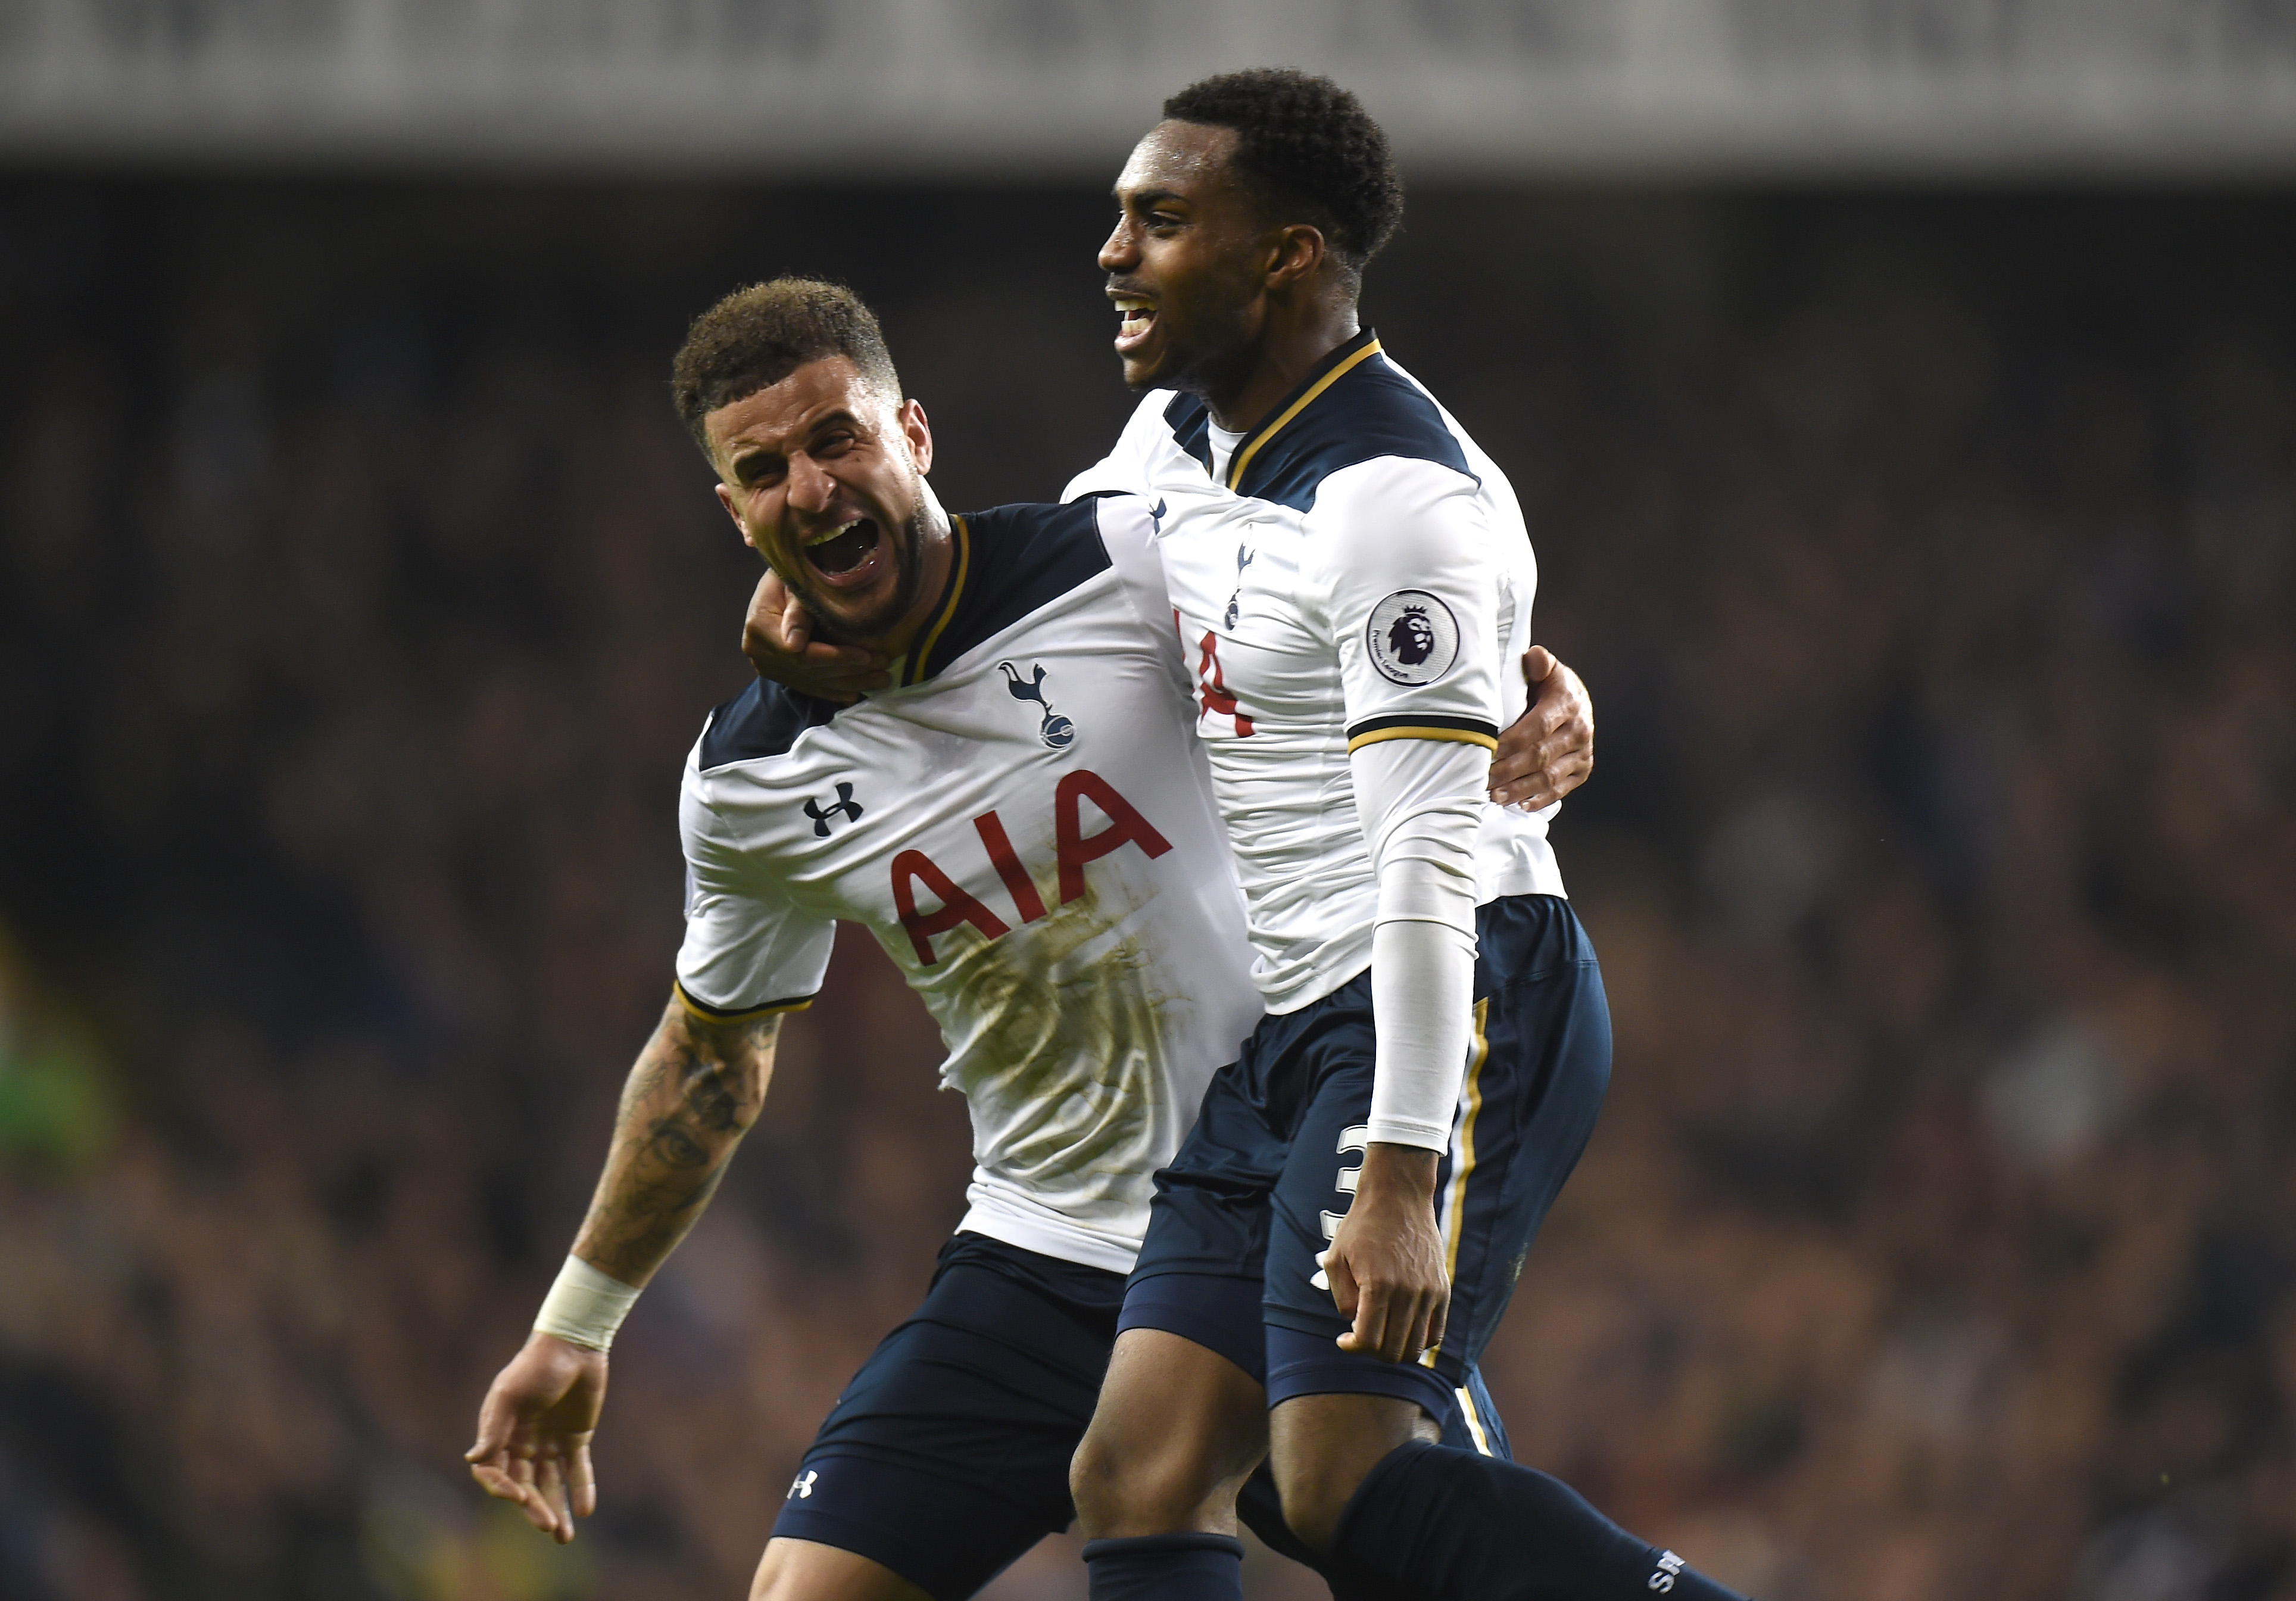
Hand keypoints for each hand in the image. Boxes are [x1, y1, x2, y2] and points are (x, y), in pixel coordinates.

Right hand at [466, 1332, 607, 1542]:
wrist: (575, 1344)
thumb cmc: (536, 1365)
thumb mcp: (511, 1394)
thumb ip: (494, 1428)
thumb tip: (473, 1460)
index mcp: (500, 1434)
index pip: (494, 1473)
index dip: (502, 1489)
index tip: (519, 1497)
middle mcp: (522, 1442)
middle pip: (523, 1484)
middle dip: (533, 1507)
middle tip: (547, 1527)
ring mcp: (549, 1442)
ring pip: (549, 1483)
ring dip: (555, 1508)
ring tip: (563, 1537)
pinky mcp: (576, 1438)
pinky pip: (577, 1470)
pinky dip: (580, 1490)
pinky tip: (585, 1511)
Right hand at [742, 569, 891, 703]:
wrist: (777, 583)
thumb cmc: (791, 575)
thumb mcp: (795, 583)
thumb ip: (797, 611)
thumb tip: (795, 646)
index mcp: (760, 628)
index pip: (802, 654)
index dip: (836, 658)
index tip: (866, 656)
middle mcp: (759, 652)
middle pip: (810, 671)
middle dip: (850, 672)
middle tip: (884, 671)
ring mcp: (767, 665)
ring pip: (812, 681)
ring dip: (848, 684)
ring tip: (879, 682)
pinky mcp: (777, 672)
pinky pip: (807, 685)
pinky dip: (832, 690)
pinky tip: (855, 693)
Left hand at [1323, 1144, 1449, 1362]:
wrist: (1398, 1196)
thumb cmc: (1362, 1226)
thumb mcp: (1336, 1259)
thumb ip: (1342, 1299)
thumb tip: (1356, 1324)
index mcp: (1378, 1286)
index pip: (1368, 1341)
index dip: (1352, 1347)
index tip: (1344, 1339)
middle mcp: (1408, 1293)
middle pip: (1393, 1351)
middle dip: (1372, 1351)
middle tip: (1361, 1335)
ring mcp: (1429, 1292)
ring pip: (1415, 1347)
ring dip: (1395, 1349)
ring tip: (1381, 1332)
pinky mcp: (1442, 1289)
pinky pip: (1435, 1332)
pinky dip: (1418, 1340)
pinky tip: (1402, 1328)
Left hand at [1489, 646, 1592, 810]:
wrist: (1578, 699)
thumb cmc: (1549, 685)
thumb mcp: (1546, 668)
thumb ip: (1538, 662)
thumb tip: (1534, 657)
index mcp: (1567, 703)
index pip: (1536, 727)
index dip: (1510, 743)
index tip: (1486, 751)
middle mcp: (1579, 730)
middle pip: (1540, 756)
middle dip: (1508, 770)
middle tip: (1482, 779)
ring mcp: (1582, 753)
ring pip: (1549, 777)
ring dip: (1520, 789)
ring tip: (1495, 796)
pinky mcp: (1582, 770)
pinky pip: (1561, 789)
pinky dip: (1541, 800)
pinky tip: (1520, 806)